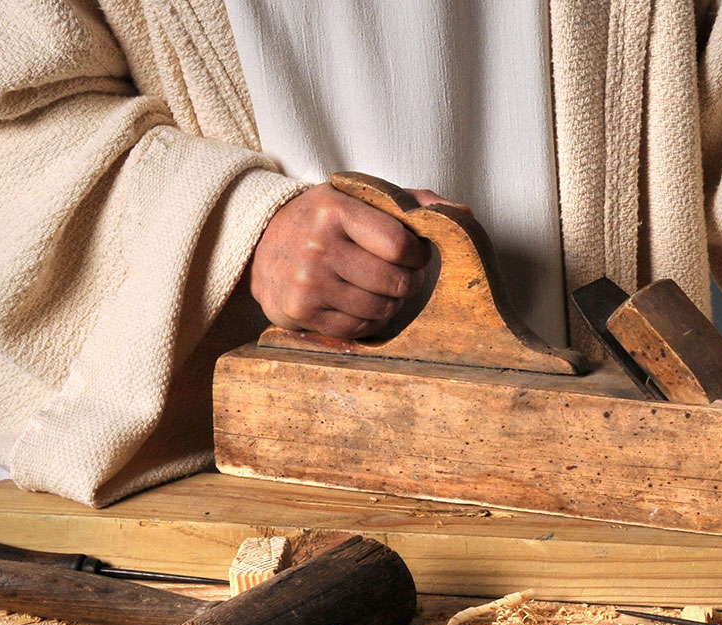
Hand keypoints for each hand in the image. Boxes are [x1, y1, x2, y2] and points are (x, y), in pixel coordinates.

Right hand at [248, 183, 461, 337]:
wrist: (258, 239)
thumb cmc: (322, 218)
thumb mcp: (359, 197)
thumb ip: (412, 202)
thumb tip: (463, 214)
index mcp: (335, 211)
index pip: (402, 245)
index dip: (418, 254)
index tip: (413, 252)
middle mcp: (317, 248)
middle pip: (396, 283)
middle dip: (408, 280)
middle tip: (397, 271)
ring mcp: (306, 285)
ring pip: (381, 310)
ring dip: (390, 302)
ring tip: (376, 285)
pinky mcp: (299, 314)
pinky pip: (358, 329)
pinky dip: (368, 320)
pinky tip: (358, 300)